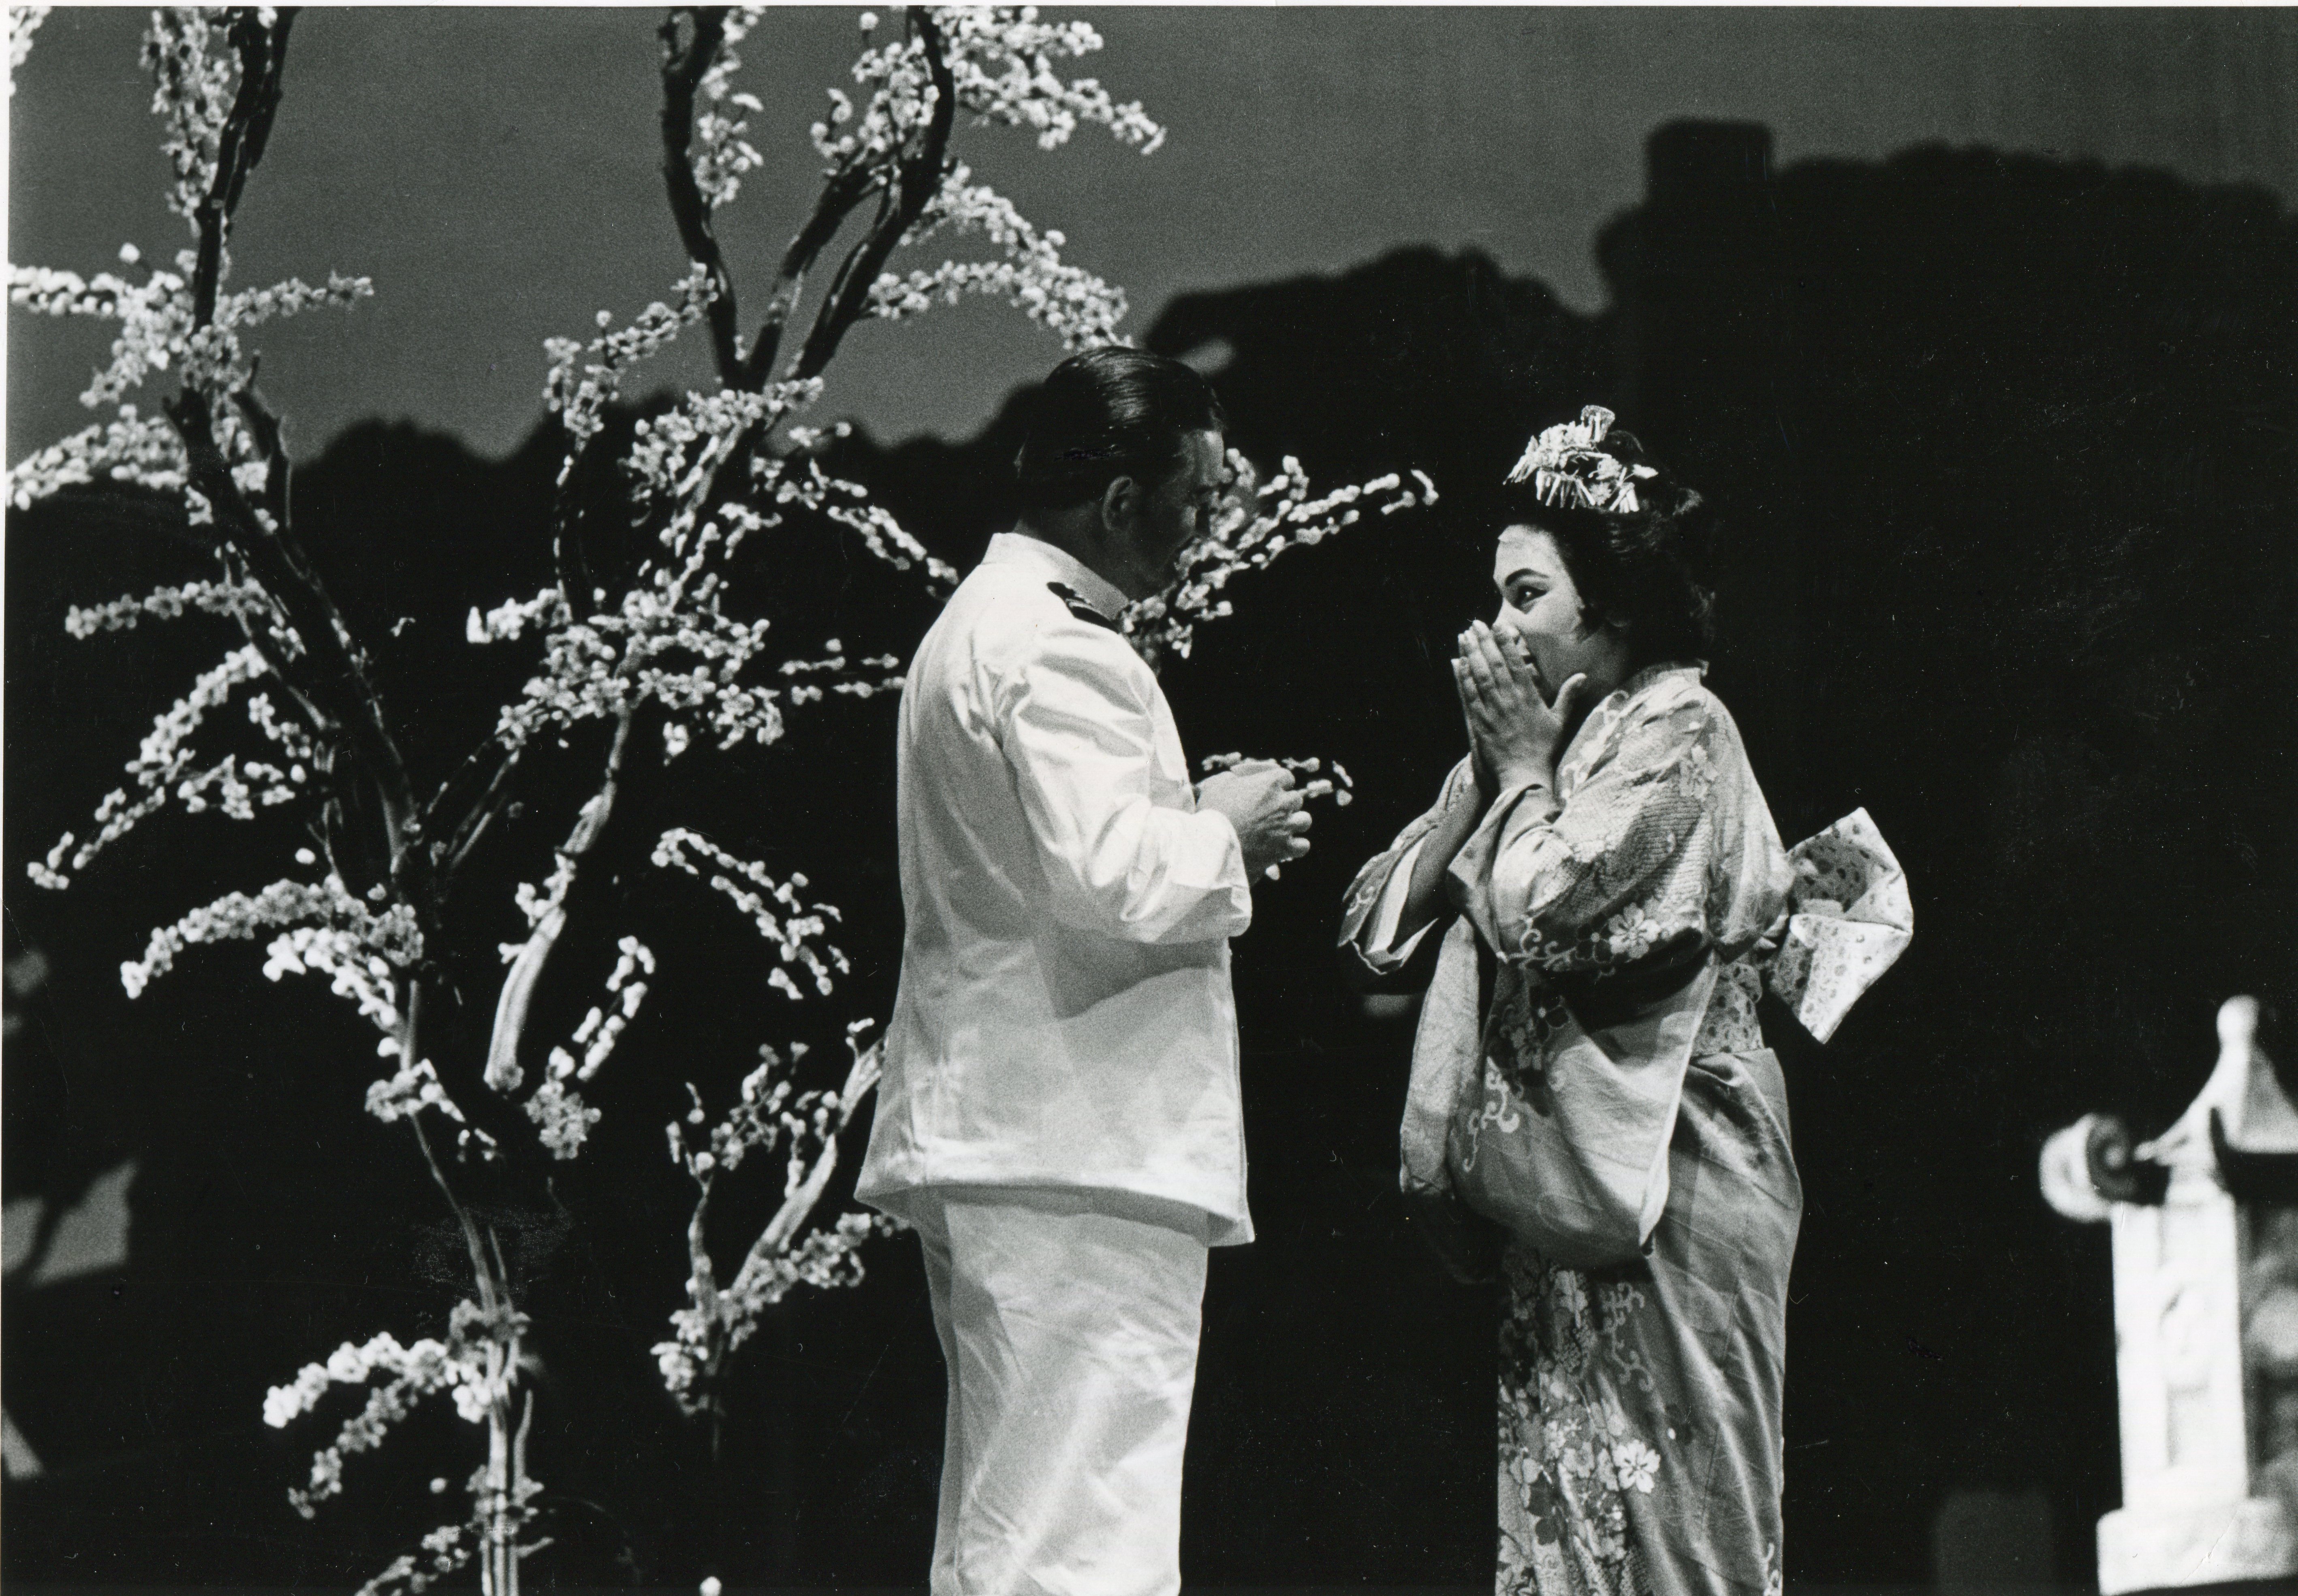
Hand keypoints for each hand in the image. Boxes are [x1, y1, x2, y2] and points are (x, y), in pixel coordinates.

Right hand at [1198, 760, 1311, 879]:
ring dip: (1293, 822)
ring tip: (1279, 828)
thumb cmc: (1210, 813)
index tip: (1266, 789)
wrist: (1211, 846)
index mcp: (1270, 783)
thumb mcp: (1215, 785)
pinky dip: (1295, 845)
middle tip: (1267, 811)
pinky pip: (1303, 845)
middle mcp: (1282, 803)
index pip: (1286, 777)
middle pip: (1295, 799)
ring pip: (1304, 820)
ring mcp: (1286, 827)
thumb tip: (1235, 779)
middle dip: (1283, 803)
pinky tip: (1284, 846)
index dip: (1277, 783)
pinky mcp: (1284, 849)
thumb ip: (1231, 778)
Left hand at [1452, 621, 1590, 792]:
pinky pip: (1468, 695)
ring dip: (1470, 653)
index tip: (1498, 625)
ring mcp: (1492, 711)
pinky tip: (1456, 663)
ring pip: (1479, 676)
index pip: (1515, 663)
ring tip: (1463, 636)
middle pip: (1494, 664)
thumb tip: (1582, 676)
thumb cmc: (1544, 750)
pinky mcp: (1479, 722)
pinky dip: (1462, 677)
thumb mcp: (1560, 722)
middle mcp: (1509, 700)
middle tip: (1475, 623)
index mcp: (1529, 697)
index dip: (1505, 642)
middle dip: (1484, 641)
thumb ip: (1568, 697)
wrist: (1524, 776)